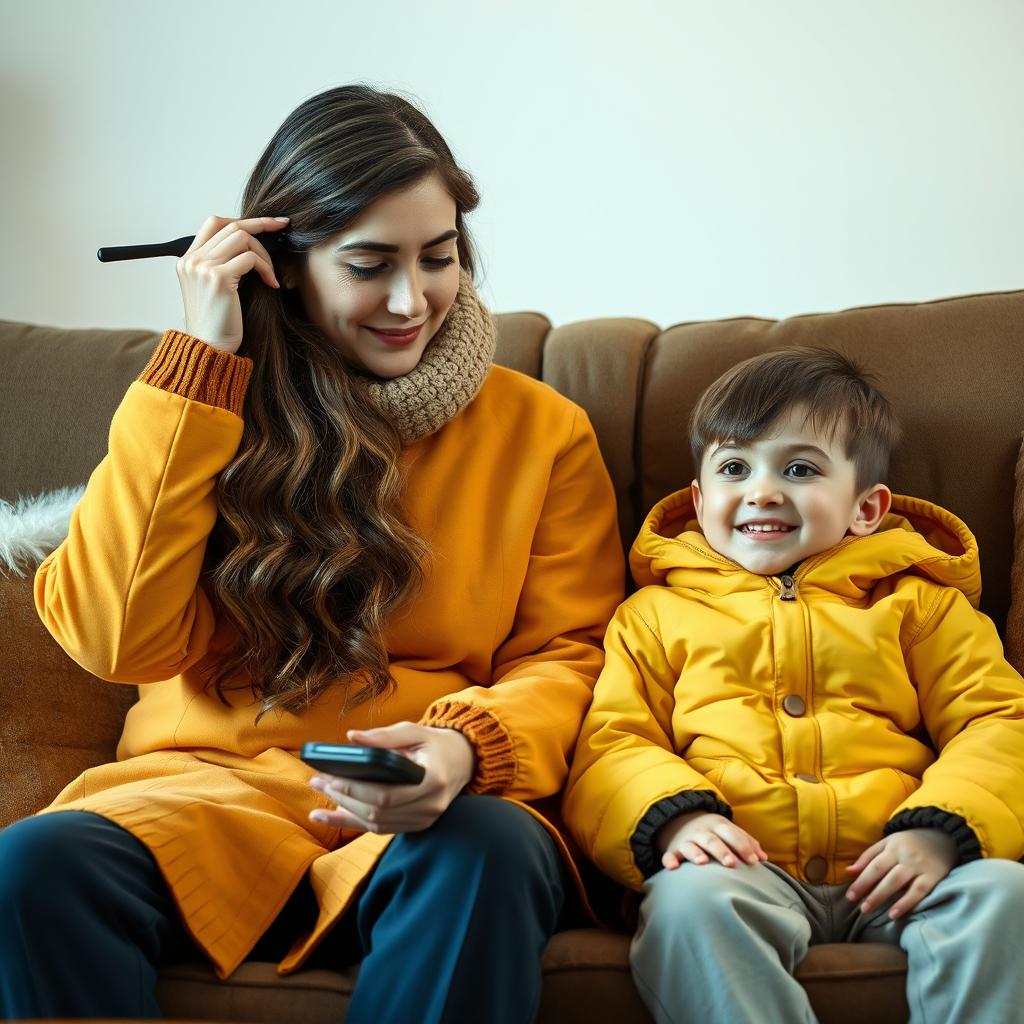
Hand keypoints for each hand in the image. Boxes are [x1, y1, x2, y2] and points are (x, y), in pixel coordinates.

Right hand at [177, 214, 287, 352]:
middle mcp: (192, 260)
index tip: (270, 222)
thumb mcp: (215, 289)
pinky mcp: (218, 277)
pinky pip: (250, 258)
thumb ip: (223, 265)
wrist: (210, 350)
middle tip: (282, 228)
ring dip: (264, 254)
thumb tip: (252, 245)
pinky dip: (266, 268)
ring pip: (242, 238)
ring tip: (271, 275)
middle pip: (231, 226)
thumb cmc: (218, 325)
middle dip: (261, 226)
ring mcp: (202, 267)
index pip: (215, 223)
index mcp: (188, 261)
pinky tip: (272, 284)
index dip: (244, 219)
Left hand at [308, 722, 475, 833]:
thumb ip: (383, 736)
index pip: (387, 794)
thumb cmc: (435, 744)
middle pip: (377, 812)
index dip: (355, 789)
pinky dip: (355, 822)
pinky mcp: (417, 825)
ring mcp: (425, 820)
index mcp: (432, 780)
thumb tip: (351, 738)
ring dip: (344, 813)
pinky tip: (331, 814)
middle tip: (318, 781)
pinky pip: (381, 828)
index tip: (329, 777)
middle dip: (343, 798)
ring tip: (319, 798)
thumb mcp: (414, 731)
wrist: (463, 760)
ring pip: (376, 824)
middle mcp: (430, 806)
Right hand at [656, 810, 767, 869]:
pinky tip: (672, 868)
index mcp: (717, 825)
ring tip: (703, 862)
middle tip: (731, 863)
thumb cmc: (713, 831)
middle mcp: (701, 831)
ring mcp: (686, 840)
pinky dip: (669, 860)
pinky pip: (669, 854)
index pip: (732, 833)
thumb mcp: (728, 830)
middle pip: (712, 840)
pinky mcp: (673, 849)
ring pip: (691, 845)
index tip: (754, 862)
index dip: (743, 846)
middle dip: (722, 851)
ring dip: (696, 853)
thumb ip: (746, 842)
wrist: (679, 820)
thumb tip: (763, 858)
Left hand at [845, 828, 956, 918]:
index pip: (872, 864)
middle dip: (866, 888)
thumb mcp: (888, 844)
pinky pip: (918, 891)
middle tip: (856, 905)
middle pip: (881, 871)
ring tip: (868, 909)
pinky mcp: (933, 876)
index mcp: (891, 846)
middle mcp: (904, 854)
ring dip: (881, 896)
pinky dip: (906, 903)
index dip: (860, 879)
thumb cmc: (909, 844)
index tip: (849, 895)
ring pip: (896, 881)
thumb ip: (868, 857)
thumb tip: (848, 872)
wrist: (943, 837)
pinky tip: (894, 914)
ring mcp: (919, 865)